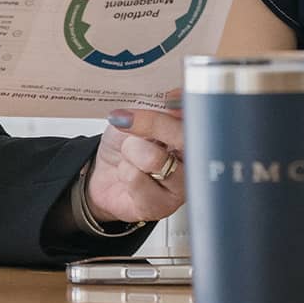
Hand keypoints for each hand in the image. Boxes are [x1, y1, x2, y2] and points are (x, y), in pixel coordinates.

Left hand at [89, 104, 184, 223]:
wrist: (104, 174)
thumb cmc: (126, 144)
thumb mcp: (139, 114)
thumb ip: (160, 105)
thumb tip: (173, 97)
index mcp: (194, 135)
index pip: (199, 117)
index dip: (181, 105)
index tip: (165, 99)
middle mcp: (194, 162)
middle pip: (183, 136)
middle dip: (152, 124)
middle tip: (128, 121)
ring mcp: (181, 186)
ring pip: (154, 158)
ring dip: (131, 151)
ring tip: (130, 155)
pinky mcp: (161, 206)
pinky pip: (137, 179)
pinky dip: (124, 171)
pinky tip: (128, 175)